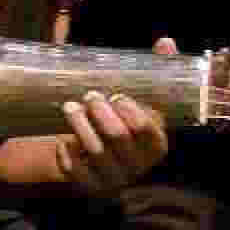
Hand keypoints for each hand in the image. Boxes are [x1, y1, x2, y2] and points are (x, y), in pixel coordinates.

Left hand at [0, 87, 175, 200]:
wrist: (101, 157)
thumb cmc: (124, 121)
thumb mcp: (143, 101)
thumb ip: (156, 72)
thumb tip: (166, 43)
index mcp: (156, 146)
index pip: (147, 130)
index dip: (131, 111)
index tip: (117, 95)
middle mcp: (138, 166)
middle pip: (117, 137)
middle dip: (101, 112)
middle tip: (89, 95)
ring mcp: (113, 179)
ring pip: (93, 151)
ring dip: (79, 125)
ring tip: (69, 106)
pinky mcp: (89, 186)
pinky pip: (75, 170)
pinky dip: (67, 153)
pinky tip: (63, 140)